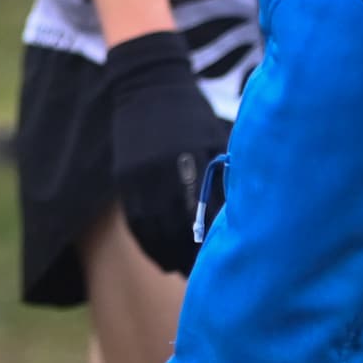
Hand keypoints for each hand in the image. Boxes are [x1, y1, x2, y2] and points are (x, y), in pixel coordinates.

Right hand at [98, 31, 228, 275]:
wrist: (148, 87)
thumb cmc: (192, 117)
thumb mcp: (215, 139)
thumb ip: (225, 176)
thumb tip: (237, 218)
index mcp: (193, 160)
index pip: (204, 214)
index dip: (213, 242)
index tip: (224, 262)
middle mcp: (164, 172)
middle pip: (178, 229)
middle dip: (192, 256)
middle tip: (207, 276)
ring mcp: (141, 178)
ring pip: (154, 231)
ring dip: (169, 256)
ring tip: (184, 272)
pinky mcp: (126, 181)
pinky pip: (137, 224)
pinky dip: (150, 245)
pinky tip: (163, 258)